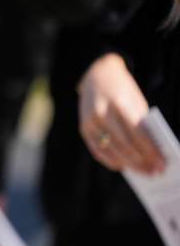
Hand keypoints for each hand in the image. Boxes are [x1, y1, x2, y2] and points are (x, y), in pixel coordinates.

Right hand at [78, 52, 164, 173]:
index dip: (150, 151)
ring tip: (142, 171)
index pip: (137, 134)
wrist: (97, 74)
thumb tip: (151, 153)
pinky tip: (122, 166)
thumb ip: (141, 124)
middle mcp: (101, 112)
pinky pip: (97, 150)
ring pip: (111, 150)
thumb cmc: (123, 90)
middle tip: (155, 171)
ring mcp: (90, 121)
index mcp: (119, 103)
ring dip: (129, 164)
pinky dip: (110, 160)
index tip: (162, 164)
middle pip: (124, 144)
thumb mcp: (136, 102)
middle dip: (141, 161)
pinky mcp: (83, 127)